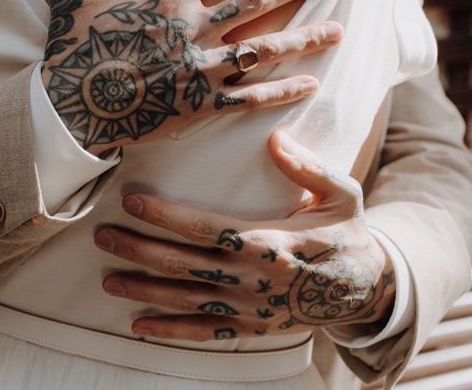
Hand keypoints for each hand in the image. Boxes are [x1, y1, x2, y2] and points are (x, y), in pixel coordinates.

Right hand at [43, 0, 343, 155]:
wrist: (73, 106)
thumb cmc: (73, 50)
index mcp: (167, 1)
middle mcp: (193, 30)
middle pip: (255, 0)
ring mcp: (201, 68)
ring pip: (264, 48)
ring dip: (304, 38)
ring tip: (339, 29)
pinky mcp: (201, 104)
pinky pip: (251, 96)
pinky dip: (283, 91)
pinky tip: (313, 84)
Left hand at [95, 131, 395, 340]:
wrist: (369, 290)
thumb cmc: (347, 234)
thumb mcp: (343, 195)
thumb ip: (309, 168)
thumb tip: (275, 138)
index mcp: (272, 242)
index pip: (206, 227)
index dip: (166, 216)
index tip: (132, 201)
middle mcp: (255, 278)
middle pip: (183, 265)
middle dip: (139, 250)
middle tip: (102, 237)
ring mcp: (251, 307)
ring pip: (185, 300)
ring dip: (143, 290)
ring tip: (107, 279)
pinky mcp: (252, 328)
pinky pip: (204, 333)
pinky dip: (170, 331)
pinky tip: (139, 326)